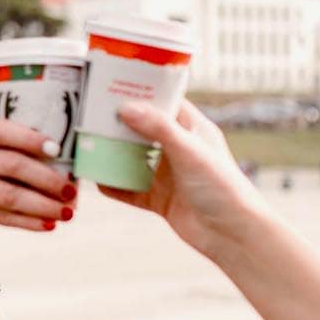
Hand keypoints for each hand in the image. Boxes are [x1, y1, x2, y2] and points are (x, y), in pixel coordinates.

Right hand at [0, 119, 77, 243]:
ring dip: (43, 205)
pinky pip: (2, 217)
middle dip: (47, 179)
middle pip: (12, 165)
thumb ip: (4, 151)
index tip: (59, 148)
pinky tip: (48, 225)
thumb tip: (60, 161)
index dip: (31, 138)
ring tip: (67, 212)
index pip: (2, 130)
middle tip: (72, 190)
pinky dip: (28, 222)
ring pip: (10, 195)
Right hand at [99, 101, 261, 255]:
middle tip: (90, 114)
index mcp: (193, 129)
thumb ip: (157, 127)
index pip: (164, 102)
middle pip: (143, 130)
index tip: (113, 84)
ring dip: (113, 154)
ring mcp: (169, 175)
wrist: (232, 235)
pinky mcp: (160, 199)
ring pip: (134, 160)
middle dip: (119, 124)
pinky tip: (96, 180)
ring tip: (87, 143)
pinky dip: (115, 185)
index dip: (141, 92)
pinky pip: (131, 189)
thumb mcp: (188, 151)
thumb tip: (125, 107)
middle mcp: (180, 149)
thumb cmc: (222, 187)